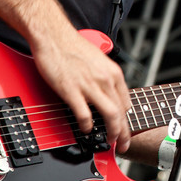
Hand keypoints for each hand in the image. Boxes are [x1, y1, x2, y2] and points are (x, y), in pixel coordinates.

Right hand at [30, 29, 131, 153]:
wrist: (53, 35)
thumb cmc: (72, 46)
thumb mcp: (99, 60)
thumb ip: (105, 78)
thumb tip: (107, 94)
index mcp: (113, 72)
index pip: (126, 103)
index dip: (126, 120)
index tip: (124, 129)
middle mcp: (105, 79)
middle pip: (121, 112)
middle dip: (124, 133)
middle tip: (123, 145)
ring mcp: (90, 85)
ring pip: (110, 115)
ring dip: (112, 132)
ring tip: (109, 141)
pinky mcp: (72, 90)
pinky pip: (85, 115)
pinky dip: (87, 126)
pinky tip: (86, 129)